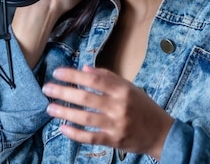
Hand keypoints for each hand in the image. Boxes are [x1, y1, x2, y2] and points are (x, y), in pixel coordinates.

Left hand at [42, 65, 173, 160]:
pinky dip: (76, 133)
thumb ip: (109, 78)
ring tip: (50, 108)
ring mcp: (116, 124)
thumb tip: (86, 68)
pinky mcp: (114, 140)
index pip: (94, 79)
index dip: (74, 75)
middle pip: (86, 97)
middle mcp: (119, 106)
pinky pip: (91, 137)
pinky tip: (63, 128)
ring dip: (65, 112)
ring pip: (85, 118)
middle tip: (47, 88)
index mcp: (123, 90)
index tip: (58, 72)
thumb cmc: (145, 108)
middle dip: (64, 92)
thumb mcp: (131, 88)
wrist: (162, 133)